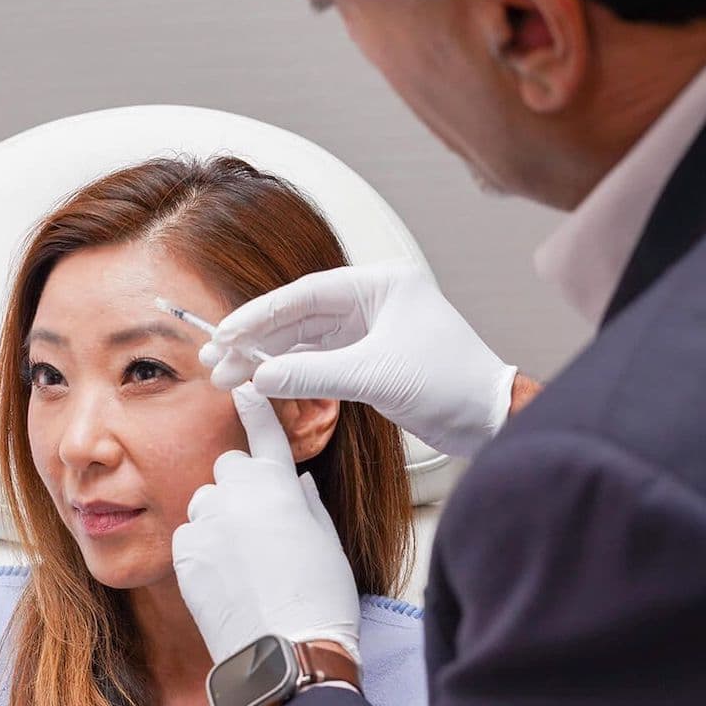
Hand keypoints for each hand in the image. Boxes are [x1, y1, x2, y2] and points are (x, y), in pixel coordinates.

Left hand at [172, 384, 360, 665]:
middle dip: (241, 487)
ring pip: (205, 503)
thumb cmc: (319, 600)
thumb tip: (296, 483)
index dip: (255, 409)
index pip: (264, 434)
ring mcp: (206, 522)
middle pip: (230, 470)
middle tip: (260, 528)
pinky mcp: (184, 552)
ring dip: (219, 519)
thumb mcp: (327, 543)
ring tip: (244, 562)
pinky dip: (203, 549)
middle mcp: (237, 494)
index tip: (243, 388)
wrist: (284, 653)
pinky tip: (226, 579)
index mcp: (279, 485)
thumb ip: (307, 504)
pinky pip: (190, 536)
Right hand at [200, 265, 517, 458]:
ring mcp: (370, 331)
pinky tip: (260, 384)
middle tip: (215, 360)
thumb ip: (313, 374)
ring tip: (227, 377)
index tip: (226, 334)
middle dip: (256, 340)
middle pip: (300, 316)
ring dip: (267, 360)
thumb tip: (259, 378)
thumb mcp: (376, 377)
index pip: (306, 293)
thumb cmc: (451, 384)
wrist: (490, 420)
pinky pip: (318, 362)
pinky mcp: (370, 360)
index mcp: (383, 285)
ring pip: (305, 341)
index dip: (260, 314)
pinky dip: (289, 374)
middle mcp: (374, 301)